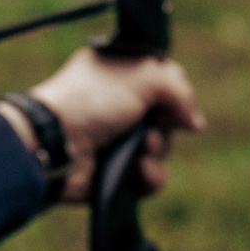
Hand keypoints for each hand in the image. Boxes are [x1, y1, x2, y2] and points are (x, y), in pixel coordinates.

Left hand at [1, 48, 203, 203]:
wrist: (55, 144)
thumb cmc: (92, 101)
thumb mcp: (143, 76)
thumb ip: (179, 89)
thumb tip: (194, 123)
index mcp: (116, 73)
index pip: (160, 80)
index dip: (172, 92)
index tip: (172, 100)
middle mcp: (115, 105)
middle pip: (165, 117)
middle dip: (165, 126)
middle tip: (149, 126)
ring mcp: (113, 139)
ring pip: (160, 149)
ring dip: (157, 152)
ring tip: (140, 151)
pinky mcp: (113, 172)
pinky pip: (148, 177)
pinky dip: (149, 176)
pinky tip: (139, 172)